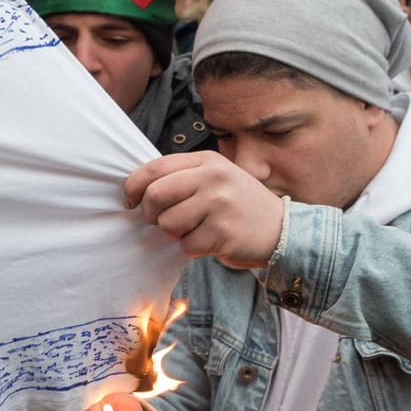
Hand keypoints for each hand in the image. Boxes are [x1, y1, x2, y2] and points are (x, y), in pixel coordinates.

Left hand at [126, 153, 284, 267]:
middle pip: (155, 195)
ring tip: (195, 230)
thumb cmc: (238, 205)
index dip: (133, 186)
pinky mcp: (223, 232)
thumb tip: (137, 188)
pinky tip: (210, 242)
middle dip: (151, 214)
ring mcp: (219, 204)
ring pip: (168, 224)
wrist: (281, 229)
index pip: (154, 167)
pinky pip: (187, 245)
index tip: (129, 201)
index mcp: (207, 161)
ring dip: (175, 234)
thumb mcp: (216, 178)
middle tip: (162, 220)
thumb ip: (182, 177)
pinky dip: (193, 249)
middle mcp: (213, 177)